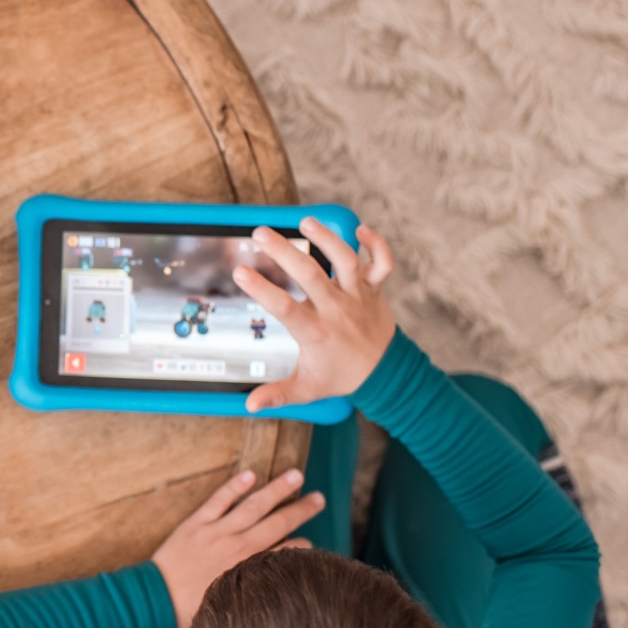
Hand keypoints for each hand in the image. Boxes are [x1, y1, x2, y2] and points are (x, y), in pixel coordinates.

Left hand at [151, 467, 323, 627]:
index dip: (301, 546)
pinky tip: (251, 475)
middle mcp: (239, 547)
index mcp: (249, 570)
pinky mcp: (196, 524)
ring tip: (297, 475)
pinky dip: (235, 486)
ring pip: (254, 505)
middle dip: (301, 510)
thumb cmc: (192, 611)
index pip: (287, 552)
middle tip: (320, 498)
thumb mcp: (232, 607)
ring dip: (277, 489)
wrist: (156, 601)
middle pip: (278, 523)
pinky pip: (220, 500)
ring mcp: (217, 532)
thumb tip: (274, 585)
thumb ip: (255, 591)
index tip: (309, 543)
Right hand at [233, 218, 397, 412]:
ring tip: (304, 221)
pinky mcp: (375, 288)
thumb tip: (249, 406)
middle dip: (284, 252)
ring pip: (346, 260)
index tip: (240, 272)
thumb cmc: (341, 376)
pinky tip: (359, 229)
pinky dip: (376, 243)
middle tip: (260, 234)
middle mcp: (337, 309)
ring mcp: (358, 296)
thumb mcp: (307, 388)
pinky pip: (382, 262)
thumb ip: (277, 395)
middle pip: (310, 275)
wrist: (387, 374)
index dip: (262, 289)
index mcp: (316, 332)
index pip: (285, 307)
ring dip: (327, 239)